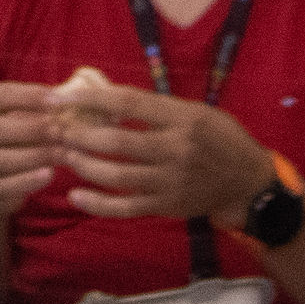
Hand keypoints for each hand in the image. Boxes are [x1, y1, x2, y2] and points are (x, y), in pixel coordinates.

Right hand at [0, 82, 69, 223]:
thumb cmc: (2, 139)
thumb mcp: (6, 117)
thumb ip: (29, 107)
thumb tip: (67, 95)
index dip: (29, 96)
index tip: (59, 100)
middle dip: (30, 128)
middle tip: (60, 129)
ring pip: (0, 159)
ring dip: (34, 156)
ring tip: (62, 153)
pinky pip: (4, 186)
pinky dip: (27, 180)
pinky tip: (49, 174)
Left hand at [49, 81, 275, 225]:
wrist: (249, 184)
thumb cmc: (219, 139)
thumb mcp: (196, 111)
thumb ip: (156, 107)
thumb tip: (105, 95)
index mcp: (182, 119)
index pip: (128, 103)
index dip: (89, 99)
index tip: (57, 97)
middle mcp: (176, 150)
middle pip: (117, 142)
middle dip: (79, 136)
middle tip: (55, 130)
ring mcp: (171, 182)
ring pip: (117, 176)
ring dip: (84, 165)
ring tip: (63, 154)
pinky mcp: (167, 207)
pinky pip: (126, 208)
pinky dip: (98, 204)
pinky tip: (76, 195)